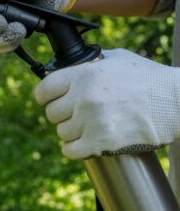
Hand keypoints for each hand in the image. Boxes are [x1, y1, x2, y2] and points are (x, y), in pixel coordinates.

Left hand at [35, 49, 179, 158]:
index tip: (51, 101)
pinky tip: (83, 144)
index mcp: (83, 74)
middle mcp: (83, 96)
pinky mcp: (102, 141)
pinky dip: (75, 149)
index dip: (46, 97)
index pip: (43, 90)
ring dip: (72, 132)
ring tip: (88, 128)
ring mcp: (92, 120)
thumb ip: (92, 61)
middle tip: (77, 115)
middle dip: (63, 115)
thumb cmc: (151, 79)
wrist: (178, 102)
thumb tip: (73, 63)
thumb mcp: (118, 59)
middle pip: (52, 113)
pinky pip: (71, 150)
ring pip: (62, 133)